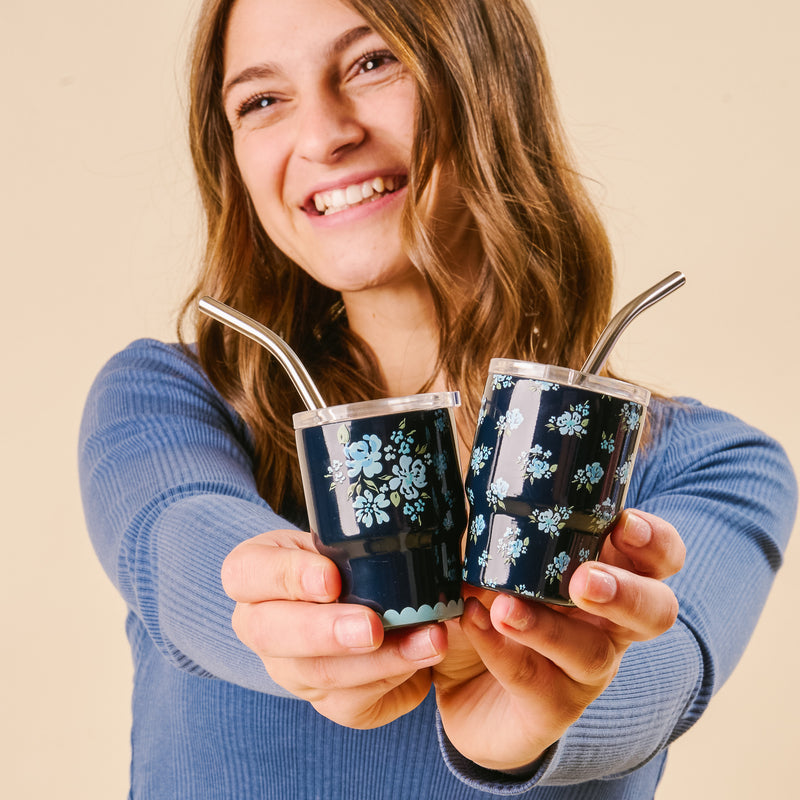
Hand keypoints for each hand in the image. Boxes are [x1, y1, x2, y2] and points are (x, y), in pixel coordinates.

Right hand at [221, 529, 446, 728]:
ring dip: (381, 660)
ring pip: (320, 674)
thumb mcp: (332, 538)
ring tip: (427, 639)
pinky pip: (354, 701)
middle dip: (327, 632)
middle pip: (273, 635)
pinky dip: (395, 676)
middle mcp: (259, 627)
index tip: (330, 579)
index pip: (246, 573)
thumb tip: (396, 535)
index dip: (287, 577)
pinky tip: (423, 655)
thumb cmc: (339, 559)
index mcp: (252, 576)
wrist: (349, 605)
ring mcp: (289, 671)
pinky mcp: (326, 702)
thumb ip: (347, 540)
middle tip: (372, 627)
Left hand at [434, 509, 684, 771]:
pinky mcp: (551, 709)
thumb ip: (498, 530)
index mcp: (607, 575)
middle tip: (584, 580)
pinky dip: (501, 650)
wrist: (463, 686)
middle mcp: (609, 625)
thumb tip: (479, 490)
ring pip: (592, 654)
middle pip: (655, 612)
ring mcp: (585, 671)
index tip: (625, 522)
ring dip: (549, 628)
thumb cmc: (490, 604)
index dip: (654, 541)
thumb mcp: (493, 560)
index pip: (658, 556)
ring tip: (505, 608)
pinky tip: (474, 622)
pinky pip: (534, 681)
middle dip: (627, 593)